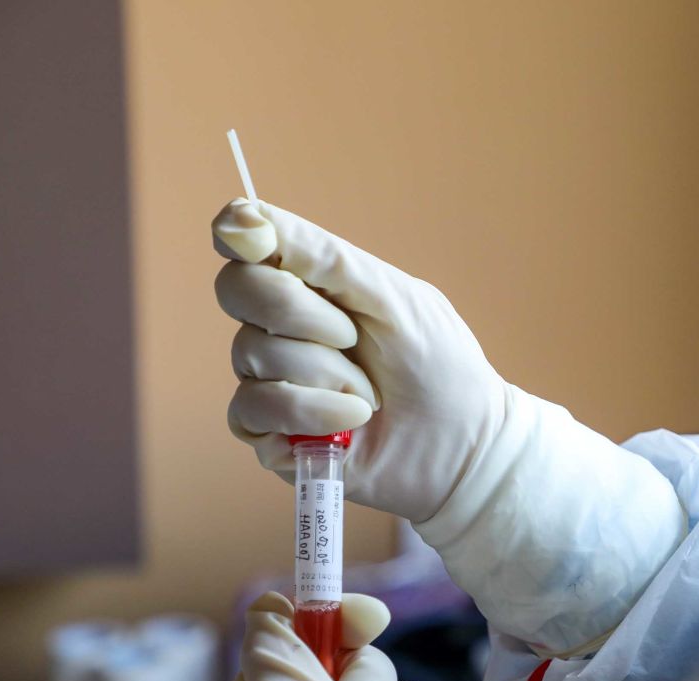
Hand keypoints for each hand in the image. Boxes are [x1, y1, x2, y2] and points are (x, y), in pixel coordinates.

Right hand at [211, 200, 684, 655]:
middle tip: (353, 337)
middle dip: (297, 311)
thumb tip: (245, 216)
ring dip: (326, 373)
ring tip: (371, 394)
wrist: (463, 445)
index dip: (240, 233)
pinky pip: (253, 408)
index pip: (244, 242)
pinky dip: (311, 411)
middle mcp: (279, 326)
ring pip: (251, 352)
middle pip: (235, 290)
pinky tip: (351, 421)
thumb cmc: (437, 365)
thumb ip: (322, 257)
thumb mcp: (390, 297)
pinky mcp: (268, 432)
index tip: (256, 239)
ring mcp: (269, 377)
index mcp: (310, 281)